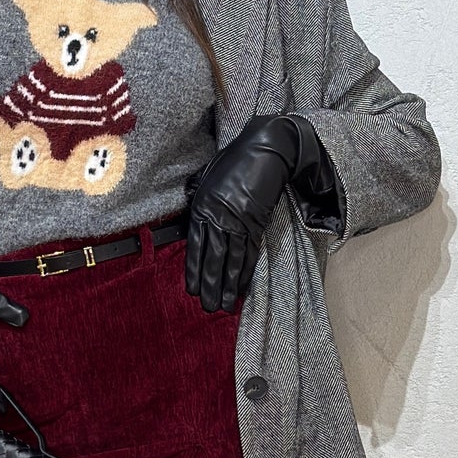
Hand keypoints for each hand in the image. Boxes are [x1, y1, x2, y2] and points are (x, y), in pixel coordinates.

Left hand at [184, 115, 320, 312]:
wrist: (267, 151)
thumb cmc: (235, 159)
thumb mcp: (207, 174)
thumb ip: (197, 193)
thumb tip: (190, 207)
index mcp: (203, 206)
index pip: (195, 245)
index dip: (194, 269)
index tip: (192, 289)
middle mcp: (219, 217)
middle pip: (213, 257)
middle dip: (210, 284)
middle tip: (208, 306)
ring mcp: (238, 222)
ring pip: (231, 260)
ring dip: (227, 284)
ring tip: (223, 305)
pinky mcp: (257, 223)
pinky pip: (250, 252)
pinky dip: (245, 271)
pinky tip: (241, 287)